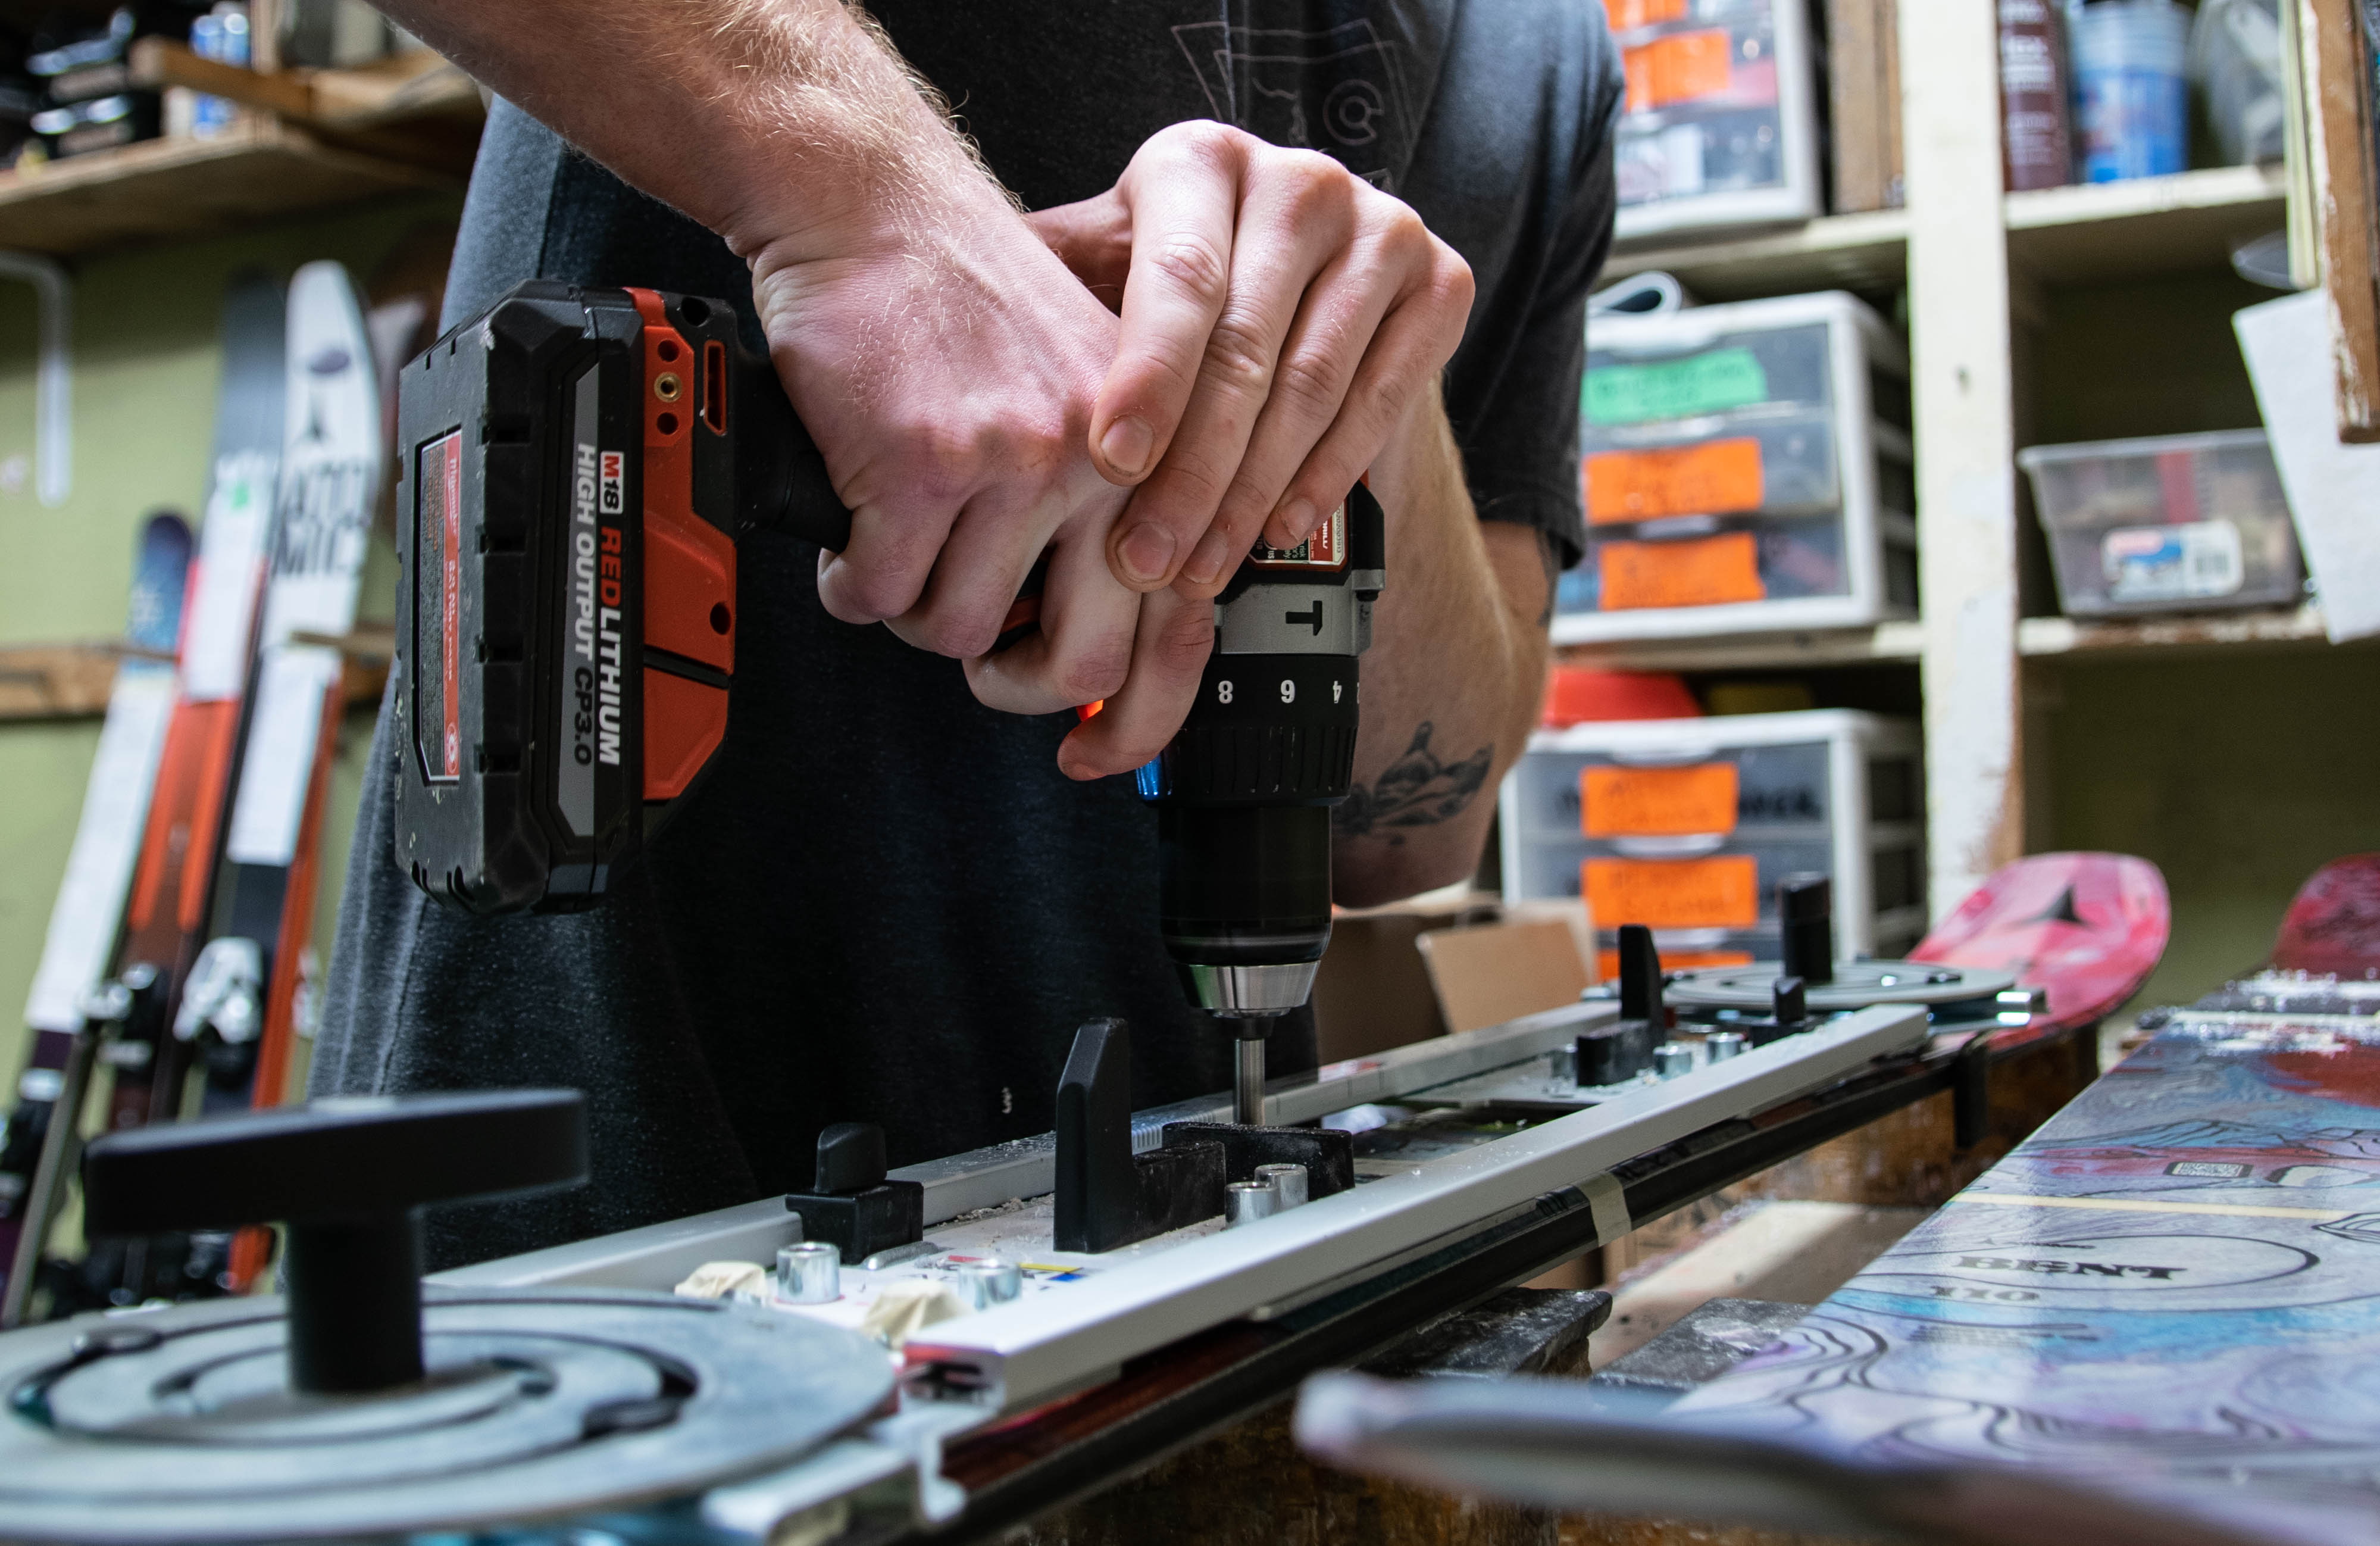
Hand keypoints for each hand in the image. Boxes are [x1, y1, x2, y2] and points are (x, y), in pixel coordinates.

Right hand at [741, 175, 1143, 713]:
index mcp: (1153, 458)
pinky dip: (852, 584)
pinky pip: (879, 596)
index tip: (1095, 755)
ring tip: (900, 548)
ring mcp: (1014, 468)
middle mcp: (1101, 469)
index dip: (1139, 720)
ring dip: (913, 612)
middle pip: (1082, 664)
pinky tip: (853, 532)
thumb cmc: (973, 299)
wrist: (878, 210)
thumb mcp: (1089, 394)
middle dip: (1016, 688)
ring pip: (957, 633)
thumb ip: (1110, 506)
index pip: (1178, 626)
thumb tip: (1101, 638)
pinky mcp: (922, 467)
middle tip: (983, 662)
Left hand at [1026, 120, 1473, 598]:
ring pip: (1311, 388)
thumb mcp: (1098, 273)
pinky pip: (1381, 401)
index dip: (1146, 379)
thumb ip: (1044, 307)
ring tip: (1198, 568)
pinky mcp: (1442, 283)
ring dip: (1249, 495)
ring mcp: (1382, 227)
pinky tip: (1275, 531)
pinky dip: (1325, 478)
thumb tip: (944, 380)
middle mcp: (1299, 181)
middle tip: (1145, 560)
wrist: (1300, 271)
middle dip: (1190, 472)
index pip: (1177, 277)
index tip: (1109, 467)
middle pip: (1246, 348)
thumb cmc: (1171, 286)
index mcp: (1199, 162)